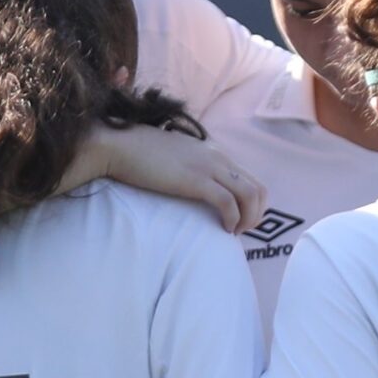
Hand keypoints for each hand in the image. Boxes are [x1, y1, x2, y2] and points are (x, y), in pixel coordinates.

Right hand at [82, 126, 268, 233]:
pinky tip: (224, 230)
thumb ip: (191, 166)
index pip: (251, 178)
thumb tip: (194, 185)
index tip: (240, 220)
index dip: (253, 205)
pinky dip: (232, 220)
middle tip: (241, 231)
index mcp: (214, 153)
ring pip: (250, 195)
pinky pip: (228, 203)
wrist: (119, 146)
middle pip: (258, 189)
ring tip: (233, 232)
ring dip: (248, 220)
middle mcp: (217, 158)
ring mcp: (208, 168)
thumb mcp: (175, 156)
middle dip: (256, 215)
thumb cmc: (139, 154)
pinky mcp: (196, 181)